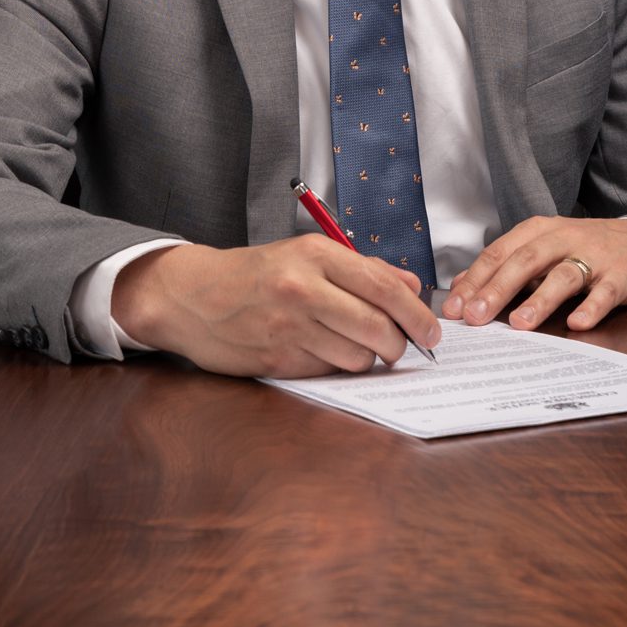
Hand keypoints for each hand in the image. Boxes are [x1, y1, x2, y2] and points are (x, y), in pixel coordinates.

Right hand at [112, 235, 440, 378]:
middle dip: (401, 344)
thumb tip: (411, 286)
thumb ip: (363, 268)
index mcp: (315, 255)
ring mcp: (289, 327)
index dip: (417, 313)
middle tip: (405, 347)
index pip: (383, 286)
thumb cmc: (255, 273)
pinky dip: (337, 366)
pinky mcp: (278, 360)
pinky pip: (329, 371)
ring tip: (358, 345)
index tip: (433, 330)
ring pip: (357, 356)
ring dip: (369, 358)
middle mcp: (303, 289)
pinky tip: (325, 351)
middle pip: (377, 327)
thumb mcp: (307, 254)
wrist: (193, 295)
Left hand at [441, 216, 626, 332]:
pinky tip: (578, 324)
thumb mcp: (546, 249)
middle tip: (476, 316)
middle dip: (497, 289)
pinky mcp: (622, 274)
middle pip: (525, 261)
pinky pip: (606, 292)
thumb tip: (461, 287)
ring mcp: (594, 255)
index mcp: (540, 231)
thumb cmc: (590, 249)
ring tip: (519, 324)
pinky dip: (592, 307)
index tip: (455, 307)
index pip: (499, 252)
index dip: (475, 279)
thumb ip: (507, 266)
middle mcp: (564, 238)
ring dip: (539, 300)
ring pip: (562, 276)